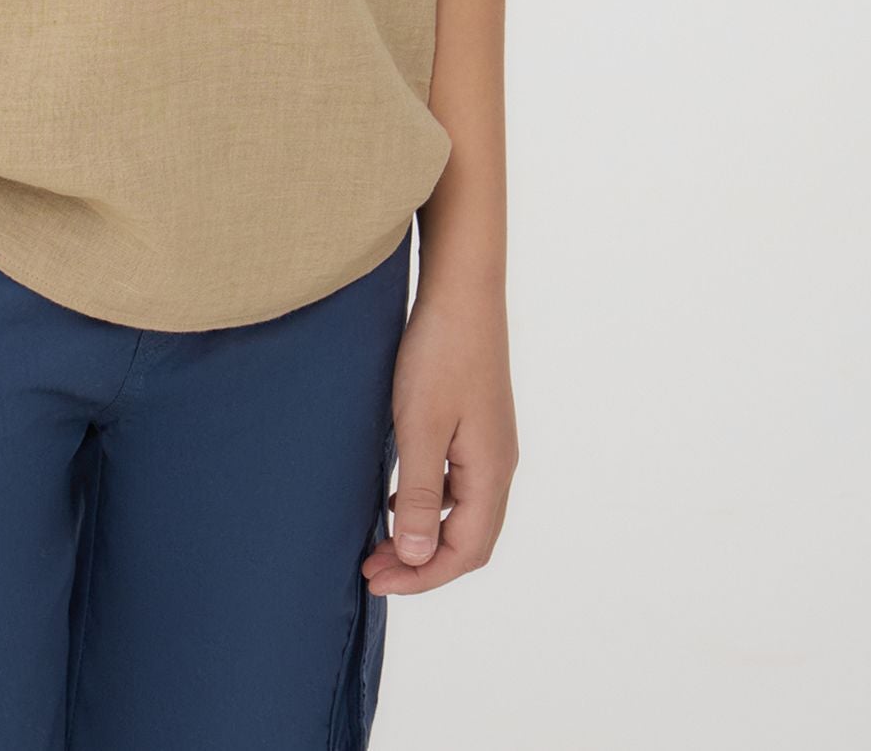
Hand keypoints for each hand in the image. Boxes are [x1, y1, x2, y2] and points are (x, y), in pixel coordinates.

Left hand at [360, 278, 517, 594]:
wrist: (461, 290)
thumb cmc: (440, 353)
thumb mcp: (421, 427)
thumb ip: (421, 494)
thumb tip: (418, 557)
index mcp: (491, 472)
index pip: (464, 552)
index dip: (421, 576)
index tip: (377, 580)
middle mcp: (499, 464)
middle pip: (468, 540)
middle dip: (421, 563)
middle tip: (371, 568)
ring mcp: (490, 443)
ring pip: (463, 512)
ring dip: (424, 534)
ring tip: (380, 540)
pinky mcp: (476, 424)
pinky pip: (458, 483)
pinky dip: (429, 502)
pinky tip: (398, 495)